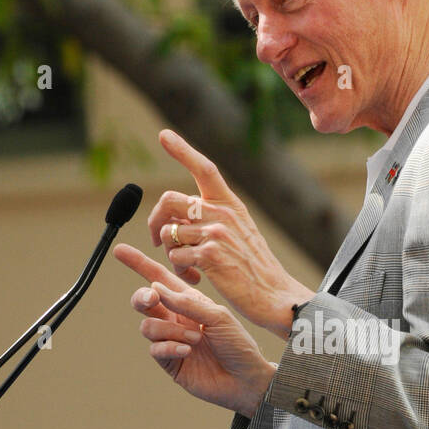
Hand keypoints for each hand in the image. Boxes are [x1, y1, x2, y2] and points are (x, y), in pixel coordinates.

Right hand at [113, 242, 276, 418]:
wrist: (246, 378)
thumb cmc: (238, 344)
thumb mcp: (217, 316)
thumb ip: (186, 302)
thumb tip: (155, 287)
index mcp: (188, 301)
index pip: (159, 278)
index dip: (139, 264)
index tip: (119, 250)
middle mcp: (176, 318)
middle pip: (143, 301)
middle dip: (143, 297)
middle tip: (153, 298)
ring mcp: (170, 340)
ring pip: (148, 326)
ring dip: (171, 329)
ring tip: (196, 338)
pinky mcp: (169, 362)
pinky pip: (155, 349)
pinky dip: (170, 347)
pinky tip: (187, 351)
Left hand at [148, 129, 313, 338]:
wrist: (273, 294)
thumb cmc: (254, 267)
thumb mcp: (240, 232)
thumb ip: (212, 218)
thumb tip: (176, 218)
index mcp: (230, 204)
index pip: (205, 169)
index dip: (182, 150)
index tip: (163, 135)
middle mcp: (222, 213)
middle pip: (169, 200)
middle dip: (154, 219)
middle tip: (156, 239)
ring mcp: (216, 233)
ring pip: (169, 232)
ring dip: (169, 252)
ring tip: (187, 266)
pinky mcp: (210, 256)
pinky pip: (175, 256)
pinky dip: (180, 268)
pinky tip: (196, 277)